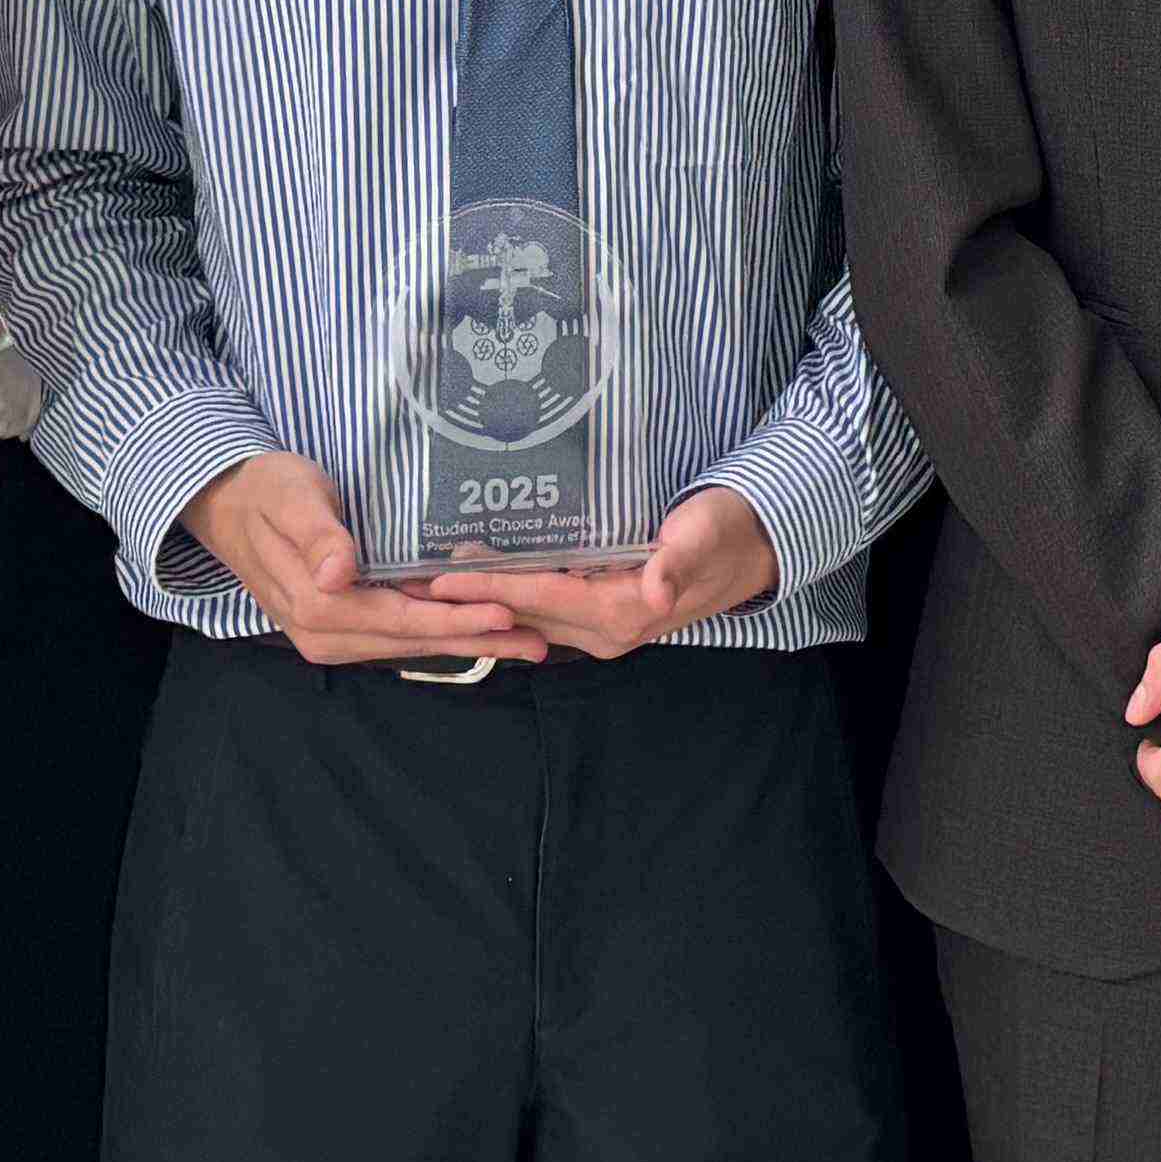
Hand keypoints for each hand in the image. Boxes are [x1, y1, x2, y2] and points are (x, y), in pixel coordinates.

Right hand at [179, 450, 543, 668]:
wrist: (230, 502)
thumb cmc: (267, 491)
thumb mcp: (291, 499)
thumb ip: (317, 535)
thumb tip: (338, 575)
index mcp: (316, 607)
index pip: (398, 618)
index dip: (451, 618)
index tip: (502, 614)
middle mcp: (325, 634)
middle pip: (413, 640)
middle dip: (476, 640)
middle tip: (539, 642)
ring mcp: (332, 636)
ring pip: (410, 643)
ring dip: (466, 642)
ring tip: (525, 642)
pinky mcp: (341, 626)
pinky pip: (398, 633)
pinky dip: (440, 632)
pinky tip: (479, 629)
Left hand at [424, 485, 780, 659]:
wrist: (752, 546)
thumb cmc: (725, 530)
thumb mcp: (703, 536)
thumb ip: (676, 564)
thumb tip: (654, 592)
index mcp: (622, 614)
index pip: (540, 599)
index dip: (488, 589)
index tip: (437, 581)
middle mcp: (605, 631)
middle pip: (522, 613)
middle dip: (466, 602)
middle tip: (408, 584)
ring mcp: (601, 627)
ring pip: (528, 614)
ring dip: (480, 601)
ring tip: (426, 581)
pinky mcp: (601, 614)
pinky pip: (543, 608)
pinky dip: (506, 595)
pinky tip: (477, 577)